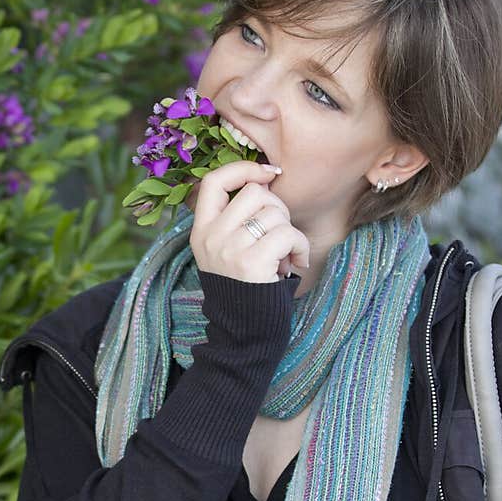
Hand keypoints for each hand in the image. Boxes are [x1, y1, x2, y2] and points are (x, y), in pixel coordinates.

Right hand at [188, 160, 310, 283]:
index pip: (214, 182)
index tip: (267, 174)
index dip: (243, 169)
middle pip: (254, 192)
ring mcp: (229, 249)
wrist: (243, 332)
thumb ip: (236, 219)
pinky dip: (300, 246)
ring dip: (290, 231)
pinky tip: (296, 262)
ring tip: (286, 253)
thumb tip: (265, 179)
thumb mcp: (226, 251)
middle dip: (277, 207)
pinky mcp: (252, 263)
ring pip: (274, 212)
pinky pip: (288, 234)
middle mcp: (211, 237)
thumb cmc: (245, 287)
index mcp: (201, 231)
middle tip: (280, 232)